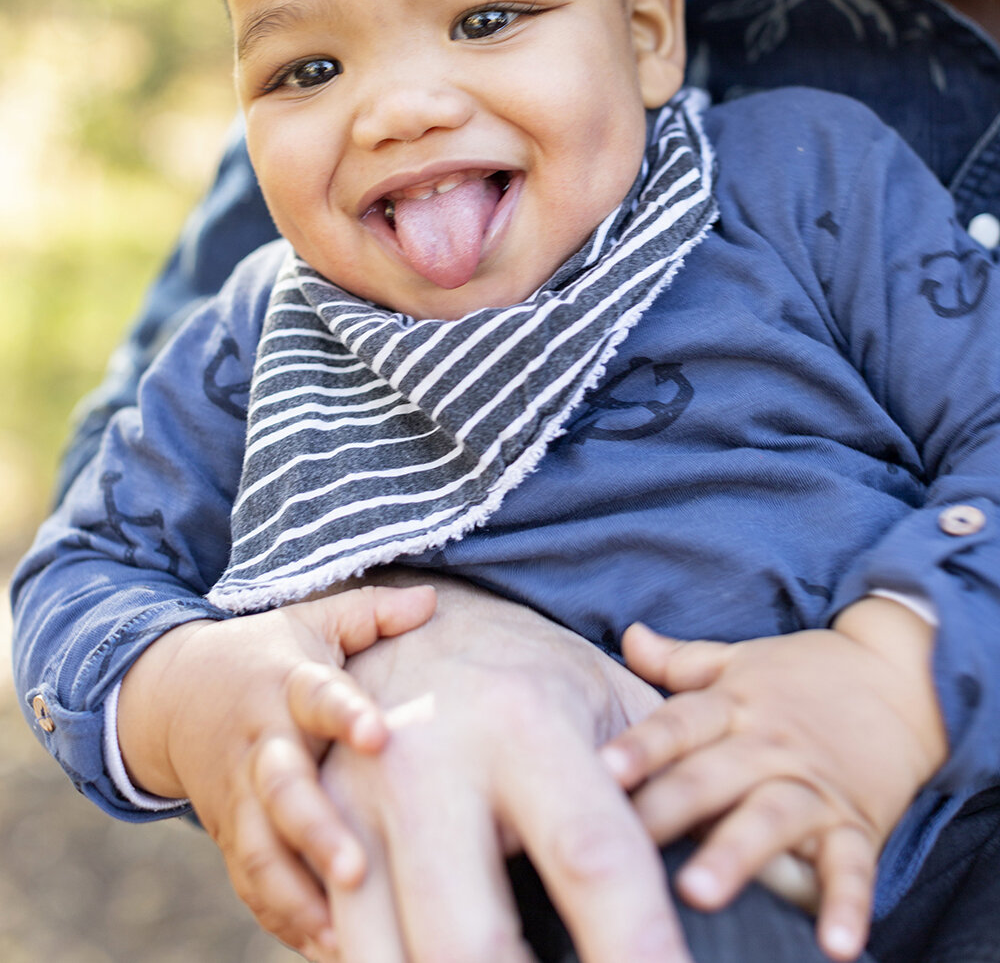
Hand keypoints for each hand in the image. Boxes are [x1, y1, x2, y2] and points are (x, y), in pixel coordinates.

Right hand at [117, 582, 435, 956]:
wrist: (172, 696)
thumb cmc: (267, 656)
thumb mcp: (312, 622)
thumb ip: (371, 613)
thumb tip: (432, 599)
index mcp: (286, 685)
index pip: (316, 698)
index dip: (345, 715)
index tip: (377, 736)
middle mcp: (261, 746)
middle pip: (282, 792)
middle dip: (317, 831)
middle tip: (357, 867)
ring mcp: (239, 800)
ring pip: (261, 853)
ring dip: (299, 895)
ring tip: (345, 935)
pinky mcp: (230, 839)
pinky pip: (253, 887)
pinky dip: (286, 920)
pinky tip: (331, 948)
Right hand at [313, 576, 690, 962]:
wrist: (411, 620)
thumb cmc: (533, 674)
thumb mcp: (607, 700)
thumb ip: (670, 780)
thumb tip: (775, 869)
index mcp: (523, 725)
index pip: (595, 861)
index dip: (641, 954)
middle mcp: (428, 761)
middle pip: (472, 943)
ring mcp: (352, 799)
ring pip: (381, 958)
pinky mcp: (302, 826)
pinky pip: (325, 940)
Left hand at [601, 603, 946, 962]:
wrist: (904, 677)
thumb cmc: (805, 676)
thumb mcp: (741, 659)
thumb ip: (682, 661)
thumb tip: (627, 637)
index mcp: (733, 704)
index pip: (678, 723)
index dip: (640, 746)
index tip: (601, 770)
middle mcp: (768, 745)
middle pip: (712, 775)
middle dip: (669, 807)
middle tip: (628, 842)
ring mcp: (813, 786)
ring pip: (769, 819)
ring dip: (735, 854)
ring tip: (698, 891)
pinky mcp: (858, 824)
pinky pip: (851, 868)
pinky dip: (846, 905)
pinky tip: (835, 945)